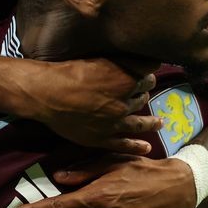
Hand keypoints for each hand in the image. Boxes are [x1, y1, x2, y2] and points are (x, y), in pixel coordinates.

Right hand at [26, 57, 162, 154]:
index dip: (148, 73)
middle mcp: (124, 103)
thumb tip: (138, 61)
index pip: (148, 76)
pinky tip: (146, 147)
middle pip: (142, 98)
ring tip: (160, 123)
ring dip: (151, 122)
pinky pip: (123, 144)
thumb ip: (120, 62)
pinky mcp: (101, 138)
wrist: (47, 93)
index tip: (147, 73)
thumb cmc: (69, 72)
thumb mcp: (99, 59)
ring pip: (140, 123)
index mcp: (125, 81)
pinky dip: (136, 146)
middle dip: (144, 94)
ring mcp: (114, 123)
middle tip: (144, 93)